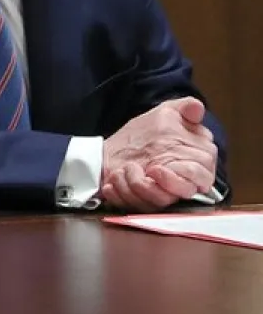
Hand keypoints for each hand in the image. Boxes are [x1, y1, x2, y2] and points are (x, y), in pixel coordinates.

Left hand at [100, 98, 216, 211]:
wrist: (113, 149)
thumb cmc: (144, 133)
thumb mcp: (165, 114)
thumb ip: (185, 108)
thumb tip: (197, 107)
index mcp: (196, 161)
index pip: (202, 175)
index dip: (184, 174)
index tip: (158, 167)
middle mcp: (182, 182)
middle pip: (182, 192)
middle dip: (158, 182)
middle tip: (144, 170)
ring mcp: (162, 194)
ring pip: (159, 201)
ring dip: (135, 185)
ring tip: (122, 171)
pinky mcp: (143, 204)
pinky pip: (136, 206)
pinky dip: (121, 193)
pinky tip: (112, 182)